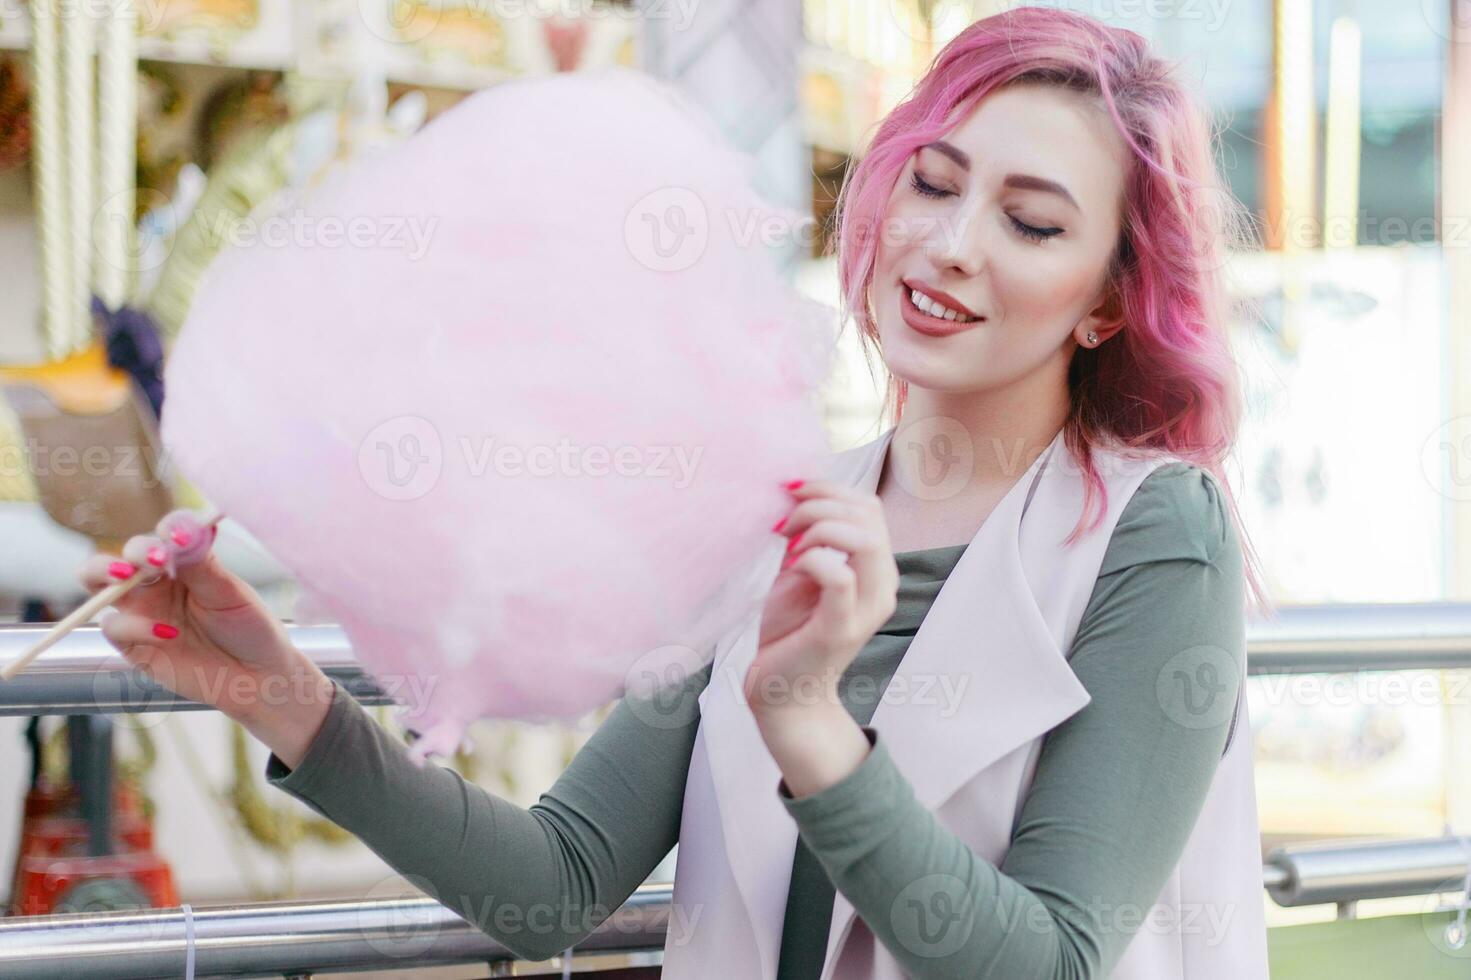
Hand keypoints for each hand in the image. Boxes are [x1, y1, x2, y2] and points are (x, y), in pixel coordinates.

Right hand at [78, 509, 326, 728]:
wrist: (257, 677)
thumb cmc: (249, 628)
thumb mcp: (231, 594)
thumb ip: (202, 564)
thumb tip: (183, 528)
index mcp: (182, 564)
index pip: (162, 537)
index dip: (166, 531)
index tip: (179, 537)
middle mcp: (156, 584)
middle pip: (120, 555)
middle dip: (128, 552)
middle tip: (148, 559)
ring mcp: (141, 613)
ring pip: (98, 585)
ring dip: (106, 574)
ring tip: (129, 576)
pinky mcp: (133, 645)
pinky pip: (114, 627)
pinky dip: (134, 626)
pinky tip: (167, 633)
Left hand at [745, 480, 898, 720]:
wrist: (783, 692)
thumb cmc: (790, 632)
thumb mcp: (800, 572)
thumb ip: (808, 537)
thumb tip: (796, 493)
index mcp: (875, 569)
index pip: (869, 507)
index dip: (830, 487)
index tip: (791, 492)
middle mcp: (881, 587)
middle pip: (869, 515)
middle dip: (821, 501)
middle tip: (786, 520)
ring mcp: (865, 609)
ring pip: (864, 539)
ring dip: (818, 526)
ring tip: (789, 542)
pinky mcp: (840, 629)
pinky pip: (838, 576)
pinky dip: (811, 558)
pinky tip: (790, 566)